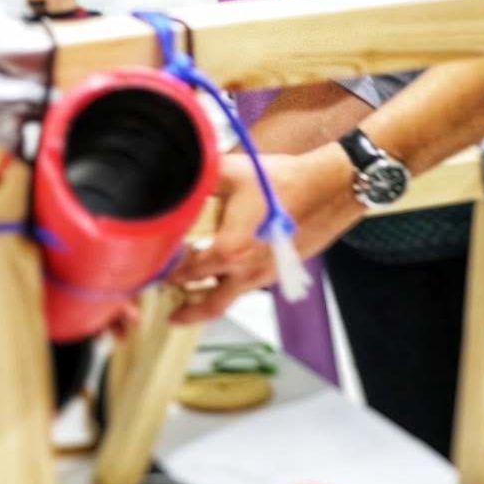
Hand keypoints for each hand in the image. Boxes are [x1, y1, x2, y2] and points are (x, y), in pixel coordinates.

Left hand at [169, 149, 361, 324]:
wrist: (329, 188)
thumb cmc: (283, 181)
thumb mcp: (231, 173)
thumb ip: (198, 180)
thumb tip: (175, 181)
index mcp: (228, 249)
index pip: (187, 272)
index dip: (168, 274)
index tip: (155, 274)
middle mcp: (246, 270)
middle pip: (208, 302)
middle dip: (186, 308)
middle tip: (170, 311)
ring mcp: (265, 274)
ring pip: (229, 300)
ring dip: (207, 303)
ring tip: (189, 304)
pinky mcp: (280, 270)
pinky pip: (248, 286)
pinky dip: (231, 287)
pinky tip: (226, 273)